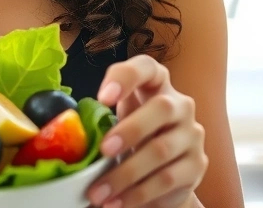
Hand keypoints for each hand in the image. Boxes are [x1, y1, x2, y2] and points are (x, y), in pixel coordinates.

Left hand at [86, 55, 206, 207]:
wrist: (167, 167)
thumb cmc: (136, 134)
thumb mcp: (120, 119)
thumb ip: (102, 119)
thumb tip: (65, 136)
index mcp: (157, 84)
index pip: (146, 67)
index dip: (125, 78)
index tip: (103, 98)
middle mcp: (180, 105)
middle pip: (161, 108)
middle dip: (129, 130)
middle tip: (103, 150)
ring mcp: (192, 135)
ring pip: (161, 150)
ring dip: (126, 174)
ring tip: (99, 192)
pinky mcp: (196, 165)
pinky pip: (167, 180)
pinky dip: (139, 194)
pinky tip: (118, 202)